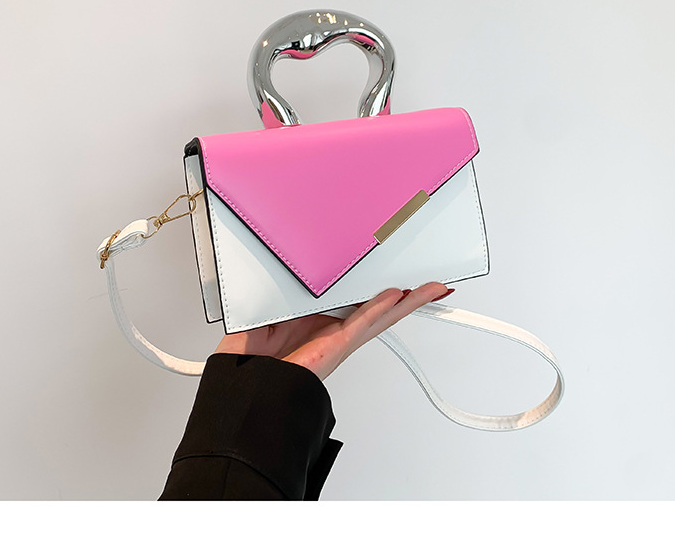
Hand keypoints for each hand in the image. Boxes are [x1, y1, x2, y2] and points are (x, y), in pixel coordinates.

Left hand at [213, 282, 453, 380]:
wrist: (243, 396)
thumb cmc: (248, 366)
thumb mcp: (262, 317)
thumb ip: (277, 297)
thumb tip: (283, 276)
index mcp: (311, 323)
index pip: (349, 302)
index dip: (370, 290)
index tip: (387, 276)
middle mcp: (329, 332)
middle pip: (375, 311)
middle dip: (403, 298)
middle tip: (427, 286)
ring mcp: (335, 341)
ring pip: (379, 317)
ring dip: (406, 302)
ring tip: (431, 290)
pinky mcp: (334, 347)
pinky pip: (361, 324)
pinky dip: (380, 309)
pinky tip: (398, 297)